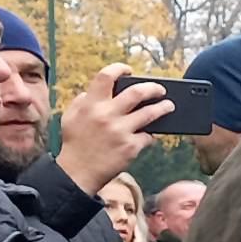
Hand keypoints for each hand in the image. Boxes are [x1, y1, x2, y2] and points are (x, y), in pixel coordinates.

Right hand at [54, 65, 176, 193]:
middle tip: (161, 89)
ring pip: (150, 113)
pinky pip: (148, 136)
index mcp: (91, 104)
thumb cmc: (75, 144)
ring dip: (163, 108)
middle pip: (137, 92)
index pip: (106, 76)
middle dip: (153, 88)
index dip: (120, 69)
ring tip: (169, 106)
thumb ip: (83, 101)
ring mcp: (121, 131)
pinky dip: (150, 134)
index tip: (129, 70)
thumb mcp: (71, 117)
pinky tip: (151, 134)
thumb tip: (96, 90)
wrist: (78, 173)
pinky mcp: (130, 147)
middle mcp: (107, 115)